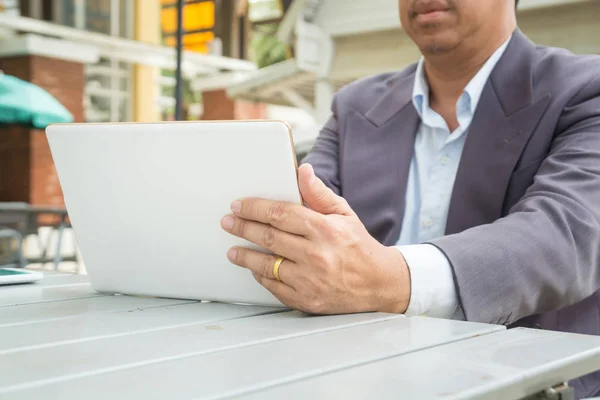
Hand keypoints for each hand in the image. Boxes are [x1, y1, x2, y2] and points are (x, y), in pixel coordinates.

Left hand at [221, 164, 410, 314]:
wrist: (378, 283)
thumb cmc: (358, 246)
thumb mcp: (343, 213)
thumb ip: (319, 193)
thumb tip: (301, 171)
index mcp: (324, 229)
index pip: (280, 214)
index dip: (254, 208)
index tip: (239, 205)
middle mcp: (316, 255)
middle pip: (268, 237)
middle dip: (243, 228)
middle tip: (228, 222)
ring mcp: (310, 280)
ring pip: (266, 265)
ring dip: (245, 255)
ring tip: (233, 250)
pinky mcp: (306, 300)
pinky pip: (274, 287)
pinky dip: (261, 276)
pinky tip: (255, 268)